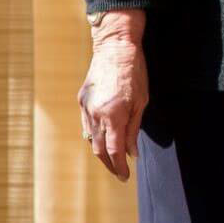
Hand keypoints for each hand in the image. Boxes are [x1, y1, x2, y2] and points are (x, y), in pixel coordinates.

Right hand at [76, 10, 148, 180]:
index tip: (126, 176)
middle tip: (119, 173)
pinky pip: (86, 125)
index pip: (114, 150)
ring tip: (112, 160)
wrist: (115, 46)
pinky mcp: (82, 100)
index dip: (120, 166)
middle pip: (99, 149)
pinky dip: (93, 136)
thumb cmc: (134, 72)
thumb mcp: (141, 102)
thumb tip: (131, 153)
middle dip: (109, 164)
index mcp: (113, 114)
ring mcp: (86, 106)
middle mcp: (95, 113)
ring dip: (100, 151)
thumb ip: (134, 129)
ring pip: (90, 138)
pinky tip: (102, 140)